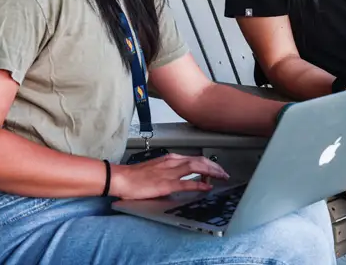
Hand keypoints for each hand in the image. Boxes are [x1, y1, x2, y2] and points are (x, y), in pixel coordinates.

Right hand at [111, 153, 229, 199]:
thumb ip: (169, 171)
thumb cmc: (135, 176)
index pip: (195, 159)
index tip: (217, 170)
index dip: (209, 164)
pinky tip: (207, 187)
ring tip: (221, 178)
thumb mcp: (156, 168)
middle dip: (215, 167)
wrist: (121, 178)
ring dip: (212, 173)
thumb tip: (180, 179)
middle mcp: (172, 162)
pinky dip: (199, 185)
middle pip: (200, 161)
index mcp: (170, 159)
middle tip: (224, 174)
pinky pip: (187, 184)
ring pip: (197, 168)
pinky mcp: (166, 184)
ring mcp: (170, 173)